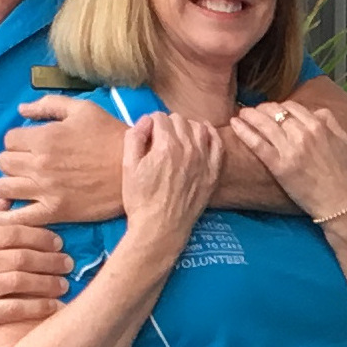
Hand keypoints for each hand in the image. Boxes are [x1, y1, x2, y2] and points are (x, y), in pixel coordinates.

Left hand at [0, 96, 126, 225]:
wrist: (134, 170)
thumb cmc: (110, 136)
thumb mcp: (83, 110)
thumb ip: (49, 105)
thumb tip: (21, 109)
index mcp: (44, 138)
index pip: (8, 140)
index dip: (18, 141)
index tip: (30, 146)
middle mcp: (39, 164)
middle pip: (3, 163)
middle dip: (12, 161)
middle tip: (28, 164)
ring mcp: (45, 190)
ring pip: (3, 188)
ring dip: (10, 184)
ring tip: (24, 184)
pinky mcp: (54, 212)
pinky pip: (18, 217)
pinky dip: (8, 215)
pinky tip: (11, 210)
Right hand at [0, 197, 73, 340]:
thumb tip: (7, 198)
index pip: (10, 233)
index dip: (38, 236)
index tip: (59, 242)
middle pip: (18, 258)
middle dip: (48, 260)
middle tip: (68, 263)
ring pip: (18, 282)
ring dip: (47, 283)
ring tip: (64, 284)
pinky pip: (14, 309)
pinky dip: (38, 307)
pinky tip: (55, 305)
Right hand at [122, 113, 221, 244]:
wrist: (160, 228)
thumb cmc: (141, 200)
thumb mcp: (128, 167)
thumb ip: (134, 138)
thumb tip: (145, 120)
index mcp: (165, 146)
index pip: (160, 118)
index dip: (150, 123)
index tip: (147, 133)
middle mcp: (188, 149)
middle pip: (179, 120)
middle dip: (167, 124)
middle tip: (160, 137)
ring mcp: (204, 161)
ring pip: (199, 127)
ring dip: (187, 127)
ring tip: (178, 136)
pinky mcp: (212, 173)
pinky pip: (217, 144)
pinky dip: (210, 134)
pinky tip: (203, 134)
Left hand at [229, 102, 346, 220]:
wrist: (339, 201)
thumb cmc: (344, 173)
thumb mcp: (343, 140)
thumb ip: (330, 121)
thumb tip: (315, 112)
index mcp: (318, 125)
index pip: (292, 107)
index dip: (279, 107)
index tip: (272, 111)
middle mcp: (302, 133)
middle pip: (275, 112)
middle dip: (262, 109)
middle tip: (254, 111)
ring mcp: (289, 149)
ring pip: (264, 124)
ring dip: (250, 115)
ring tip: (241, 114)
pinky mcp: (278, 166)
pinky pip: (257, 143)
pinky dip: (244, 131)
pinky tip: (235, 124)